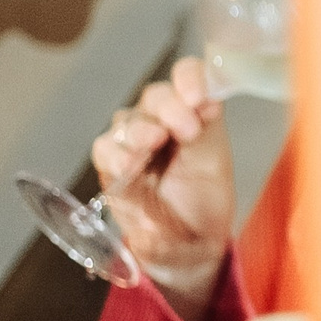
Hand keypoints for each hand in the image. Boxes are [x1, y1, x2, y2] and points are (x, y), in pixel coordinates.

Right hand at [91, 57, 234, 320]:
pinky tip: (129, 166)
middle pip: (156, 96)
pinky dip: (116, 154)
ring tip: (154, 144)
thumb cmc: (204, 199)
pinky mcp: (112, 164)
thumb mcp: (214, 163)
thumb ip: (208, 130)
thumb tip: (211, 100)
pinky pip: (105, 148)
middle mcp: (161, 120)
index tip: (200, 96)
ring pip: (128, 120)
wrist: (188, 244)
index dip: (191, 78)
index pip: (188, 76)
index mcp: (194, 113)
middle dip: (170, 107)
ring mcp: (134, 141)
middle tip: (185, 128)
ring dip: (141, 129)